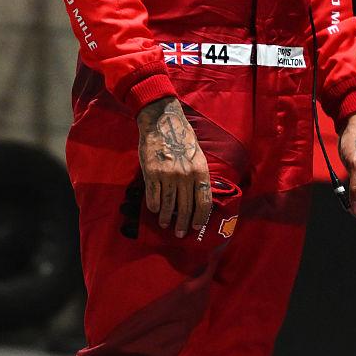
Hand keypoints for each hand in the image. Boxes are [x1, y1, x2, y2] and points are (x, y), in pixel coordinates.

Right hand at [137, 96, 211, 237]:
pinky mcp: (152, 173)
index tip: (196, 226)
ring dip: (166, 218)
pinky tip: (154, 210)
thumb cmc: (182, 139)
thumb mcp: (198, 155)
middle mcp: (185, 175)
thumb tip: (198, 200)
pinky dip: (153, 206)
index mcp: (200, 170)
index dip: (200, 217)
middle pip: (186, 207)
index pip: (204, 202)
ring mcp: (168, 175)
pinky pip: (153, 197)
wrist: (162, 122)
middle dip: (183, 223)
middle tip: (180, 233)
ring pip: (168, 205)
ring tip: (165, 224)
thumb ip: (199, 176)